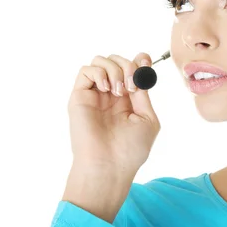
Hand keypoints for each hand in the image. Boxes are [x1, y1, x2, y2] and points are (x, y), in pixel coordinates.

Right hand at [66, 53, 160, 174]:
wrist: (109, 166)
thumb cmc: (130, 149)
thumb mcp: (147, 118)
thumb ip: (144, 93)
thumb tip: (142, 68)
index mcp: (128, 99)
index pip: (131, 68)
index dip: (139, 60)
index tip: (145, 60)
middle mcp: (111, 94)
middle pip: (117, 60)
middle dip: (128, 66)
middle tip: (132, 87)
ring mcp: (95, 94)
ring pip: (100, 61)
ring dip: (115, 69)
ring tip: (119, 92)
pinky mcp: (79, 96)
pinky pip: (85, 70)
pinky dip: (99, 73)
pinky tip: (107, 91)